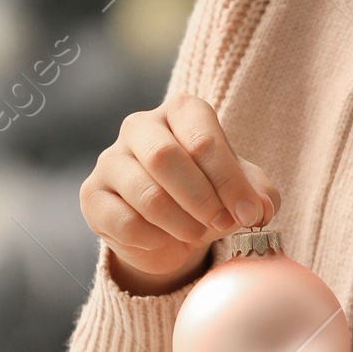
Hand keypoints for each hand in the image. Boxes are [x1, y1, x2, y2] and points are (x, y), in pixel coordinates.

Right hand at [81, 94, 281, 294]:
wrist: (169, 233)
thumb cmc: (209, 198)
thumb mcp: (242, 193)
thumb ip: (257, 193)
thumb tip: (259, 206)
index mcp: (181, 111)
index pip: (203, 138)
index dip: (229, 181)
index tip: (249, 213)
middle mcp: (140, 126)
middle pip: (166, 158)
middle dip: (202, 199)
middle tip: (222, 225)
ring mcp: (110, 159)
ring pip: (146, 194)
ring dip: (181, 223)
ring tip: (196, 235)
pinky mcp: (92, 195)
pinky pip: (125, 222)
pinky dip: (154, 240)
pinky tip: (163, 239)